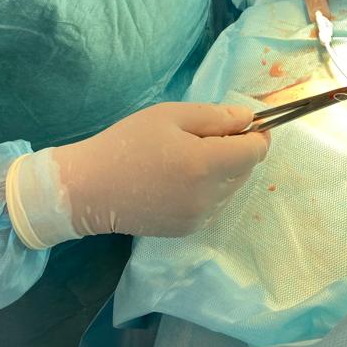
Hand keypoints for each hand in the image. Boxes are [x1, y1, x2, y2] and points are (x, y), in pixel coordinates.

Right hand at [7, 102, 268, 244]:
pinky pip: (215, 203)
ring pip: (232, 187)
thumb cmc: (128, 143)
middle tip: (203, 135)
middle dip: (237, 149)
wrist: (89, 189)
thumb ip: (216, 117)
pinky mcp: (188, 229)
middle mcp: (209, 196)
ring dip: (224, 169)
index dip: (256, 133)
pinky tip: (180, 177)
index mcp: (206, 164)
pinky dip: (210, 187)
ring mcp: (200, 217)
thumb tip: (249, 118)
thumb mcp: (171, 116)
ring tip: (187, 155)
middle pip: (247, 169)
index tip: (243, 122)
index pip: (256, 151)